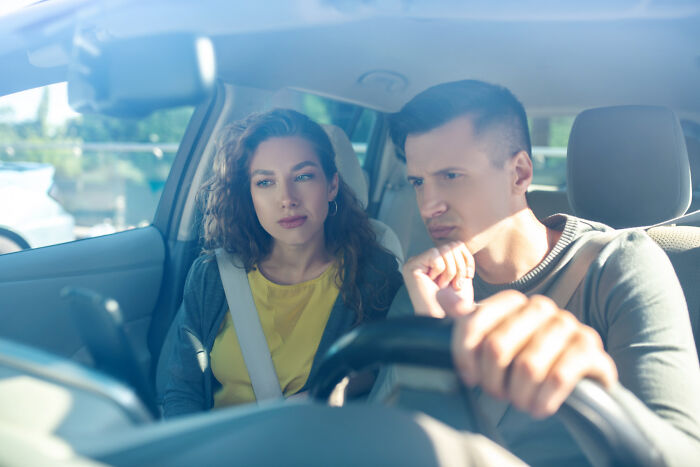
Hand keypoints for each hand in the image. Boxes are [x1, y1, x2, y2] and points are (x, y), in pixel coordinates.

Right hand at [402, 242, 474, 317]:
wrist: (446, 319)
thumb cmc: (455, 302)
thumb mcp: (461, 274)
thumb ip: (458, 256)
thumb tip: (456, 243)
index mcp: (434, 260)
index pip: (456, 245)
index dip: (466, 261)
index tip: (465, 278)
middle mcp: (422, 259)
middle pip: (451, 246)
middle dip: (459, 267)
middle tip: (452, 285)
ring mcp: (415, 262)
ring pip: (444, 250)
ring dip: (451, 271)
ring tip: (443, 286)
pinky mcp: (411, 267)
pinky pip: (435, 255)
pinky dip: (440, 270)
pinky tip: (434, 283)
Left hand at [444, 290, 617, 418]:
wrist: (575, 381)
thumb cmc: (523, 360)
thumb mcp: (490, 341)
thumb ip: (467, 321)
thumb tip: (444, 296)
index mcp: (511, 301)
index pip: (472, 322)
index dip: (464, 356)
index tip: (469, 378)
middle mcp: (540, 307)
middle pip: (496, 346)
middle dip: (492, 380)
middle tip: (498, 394)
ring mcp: (567, 324)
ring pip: (528, 365)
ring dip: (519, 395)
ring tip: (520, 402)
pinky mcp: (590, 347)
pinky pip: (560, 376)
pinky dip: (544, 399)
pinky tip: (539, 408)